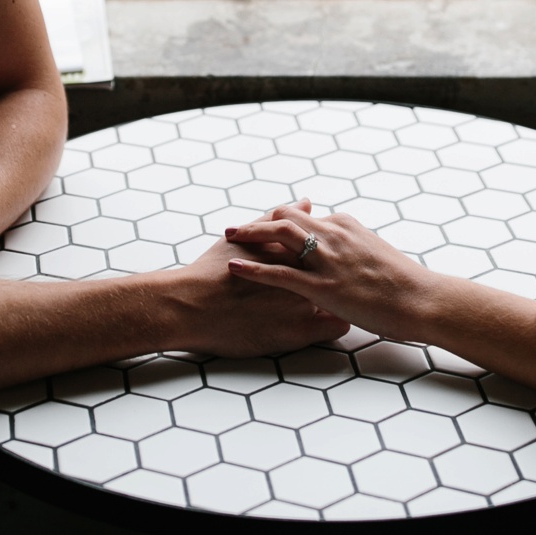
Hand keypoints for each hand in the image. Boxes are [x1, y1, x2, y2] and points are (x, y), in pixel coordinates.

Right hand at [165, 224, 349, 356]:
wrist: (192, 307)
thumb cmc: (212, 271)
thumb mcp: (244, 239)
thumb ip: (276, 220)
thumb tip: (306, 201)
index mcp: (292, 249)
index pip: (330, 246)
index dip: (332, 254)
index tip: (329, 260)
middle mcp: (303, 272)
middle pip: (341, 271)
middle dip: (343, 275)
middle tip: (337, 280)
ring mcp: (304, 303)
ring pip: (343, 299)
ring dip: (340, 299)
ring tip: (334, 301)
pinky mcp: (300, 333)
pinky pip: (336, 327)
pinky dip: (335, 323)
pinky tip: (327, 322)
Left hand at [222, 204, 432, 341]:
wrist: (422, 299)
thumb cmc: (404, 284)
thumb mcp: (376, 253)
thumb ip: (354, 246)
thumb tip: (342, 248)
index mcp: (346, 227)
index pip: (305, 216)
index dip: (281, 221)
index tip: (263, 226)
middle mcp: (334, 236)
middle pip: (286, 217)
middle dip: (258, 221)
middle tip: (235, 228)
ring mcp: (328, 260)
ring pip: (280, 236)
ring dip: (250, 233)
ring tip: (228, 236)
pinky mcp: (324, 286)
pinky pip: (281, 272)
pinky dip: (254, 267)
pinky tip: (235, 266)